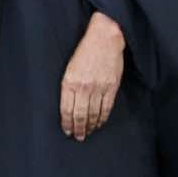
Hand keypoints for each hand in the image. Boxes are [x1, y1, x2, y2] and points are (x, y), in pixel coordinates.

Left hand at [61, 13, 125, 139]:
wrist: (104, 39)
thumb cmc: (85, 51)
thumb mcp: (70, 67)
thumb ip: (69, 86)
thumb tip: (69, 105)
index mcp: (69, 82)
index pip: (66, 109)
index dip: (67, 122)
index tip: (67, 131)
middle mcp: (83, 87)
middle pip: (80, 115)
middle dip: (78, 128)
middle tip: (78, 137)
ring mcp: (98, 88)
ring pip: (93, 113)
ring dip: (90, 126)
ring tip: (88, 132)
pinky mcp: (111, 87)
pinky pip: (106, 108)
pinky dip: (102, 118)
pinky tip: (99, 123)